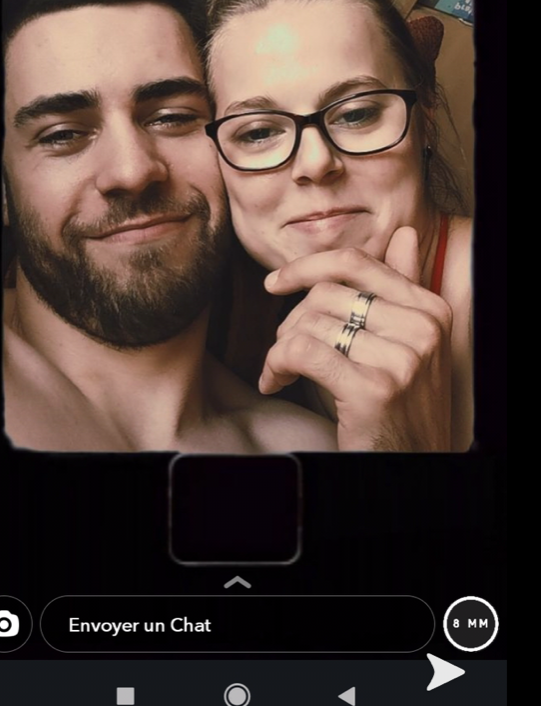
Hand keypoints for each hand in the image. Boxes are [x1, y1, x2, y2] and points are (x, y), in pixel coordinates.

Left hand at [259, 227, 451, 451]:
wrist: (414, 471)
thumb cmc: (400, 408)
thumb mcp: (408, 344)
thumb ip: (401, 289)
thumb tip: (403, 234)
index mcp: (431, 309)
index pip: (357, 263)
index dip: (307, 267)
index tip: (275, 283)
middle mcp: (423, 329)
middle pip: (326, 294)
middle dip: (292, 322)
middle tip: (285, 352)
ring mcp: (402, 359)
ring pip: (310, 323)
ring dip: (280, 349)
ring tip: (281, 372)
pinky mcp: (373, 389)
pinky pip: (302, 352)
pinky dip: (276, 365)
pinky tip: (275, 383)